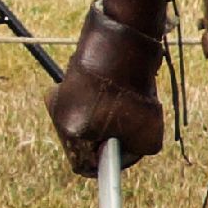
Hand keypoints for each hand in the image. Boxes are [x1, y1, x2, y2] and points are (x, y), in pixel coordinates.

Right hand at [46, 0, 169, 172]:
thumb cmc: (134, 91)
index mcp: (71, 132)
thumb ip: (135, 154)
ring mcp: (61, 95)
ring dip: (111, 118)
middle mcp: (59, 114)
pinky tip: (124, 89)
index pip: (83, 165)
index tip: (119, 162)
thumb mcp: (147, 136)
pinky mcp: (70, 79)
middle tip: (131, 129)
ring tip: (130, 104)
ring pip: (90, 121)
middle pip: (85, 142)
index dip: (105, 166)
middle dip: (110, 139)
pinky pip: (91, 101)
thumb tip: (125, 154)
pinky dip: (108, 100)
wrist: (122, 42)